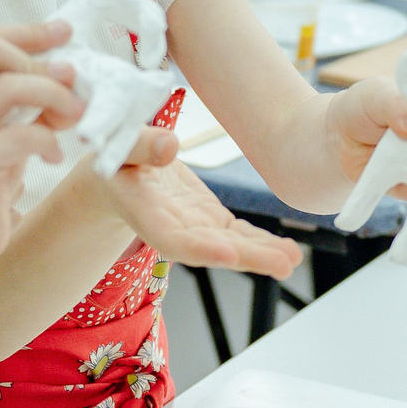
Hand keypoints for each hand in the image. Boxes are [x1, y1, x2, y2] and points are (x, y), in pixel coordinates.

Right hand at [0, 22, 81, 260]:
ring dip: (55, 97)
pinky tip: (53, 157)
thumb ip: (23, 103)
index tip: (66, 33)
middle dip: (41, 62)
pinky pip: (20, 135)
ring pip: (10, 86)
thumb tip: (69, 75)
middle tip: (73, 84)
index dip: (30, 31)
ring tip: (75, 118)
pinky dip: (48, 140)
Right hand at [102, 150, 306, 278]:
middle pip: (210, 248)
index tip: (228, 253)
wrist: (120, 176)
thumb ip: (141, 145)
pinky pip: (238, 235)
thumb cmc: (114, 158)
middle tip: (281, 263)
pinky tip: (288, 250)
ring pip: (230, 245)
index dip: (199, 248)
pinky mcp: (211, 221)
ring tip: (292, 257)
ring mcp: (195, 228)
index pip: (171, 237)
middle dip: (247, 256)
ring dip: (262, 253)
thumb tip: (170, 146)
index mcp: (144, 211)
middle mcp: (172, 228)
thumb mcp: (117, 144)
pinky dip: (263, 242)